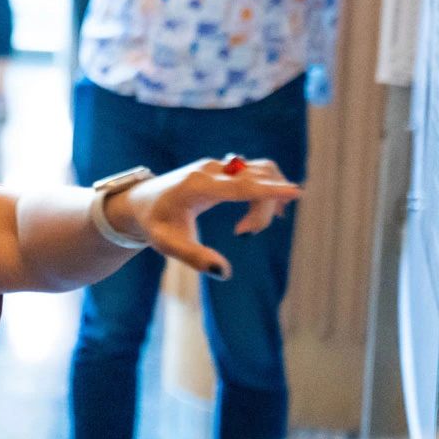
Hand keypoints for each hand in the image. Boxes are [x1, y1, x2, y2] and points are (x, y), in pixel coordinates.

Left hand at [109, 157, 300, 278]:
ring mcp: (218, 166)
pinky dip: (268, 187)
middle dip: (263, 209)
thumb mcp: (167, 245)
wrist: (140, 202)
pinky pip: (256, 172)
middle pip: (256, 178)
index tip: (297, 192)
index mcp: (197, 186)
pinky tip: (266, 210)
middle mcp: (210, 169)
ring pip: (261, 171)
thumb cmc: (154, 224)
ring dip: (269, 196)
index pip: (240, 185)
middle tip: (244, 234)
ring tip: (250, 226)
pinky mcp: (223, 168)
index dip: (269, 190)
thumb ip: (194, 257)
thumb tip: (223, 272)